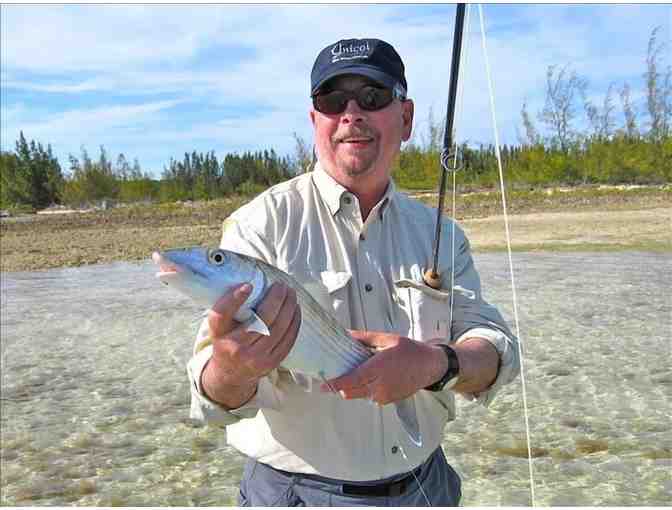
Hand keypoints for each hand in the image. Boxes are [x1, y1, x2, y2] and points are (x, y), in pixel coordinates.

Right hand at [203, 282, 300, 400]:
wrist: (230, 374)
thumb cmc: (226, 340)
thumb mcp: (218, 326)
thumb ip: (228, 306)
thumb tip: (251, 283)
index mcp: (219, 335)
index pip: (222, 316)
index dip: (234, 299)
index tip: (248, 285)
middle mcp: (235, 349)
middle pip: (260, 321)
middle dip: (275, 300)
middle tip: (281, 285)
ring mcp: (255, 359)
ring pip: (278, 329)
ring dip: (288, 308)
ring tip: (291, 294)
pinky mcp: (271, 363)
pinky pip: (288, 340)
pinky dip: (294, 322)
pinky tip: (295, 310)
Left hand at [320, 330, 447, 404]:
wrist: (430, 366)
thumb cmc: (409, 350)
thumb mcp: (386, 339)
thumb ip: (364, 338)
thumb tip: (346, 334)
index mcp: (377, 369)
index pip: (350, 381)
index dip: (334, 384)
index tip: (322, 384)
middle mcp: (379, 386)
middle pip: (350, 392)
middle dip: (340, 386)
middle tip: (332, 377)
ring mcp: (384, 396)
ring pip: (359, 395)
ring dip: (352, 388)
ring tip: (353, 374)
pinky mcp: (388, 401)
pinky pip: (370, 397)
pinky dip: (365, 390)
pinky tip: (369, 378)